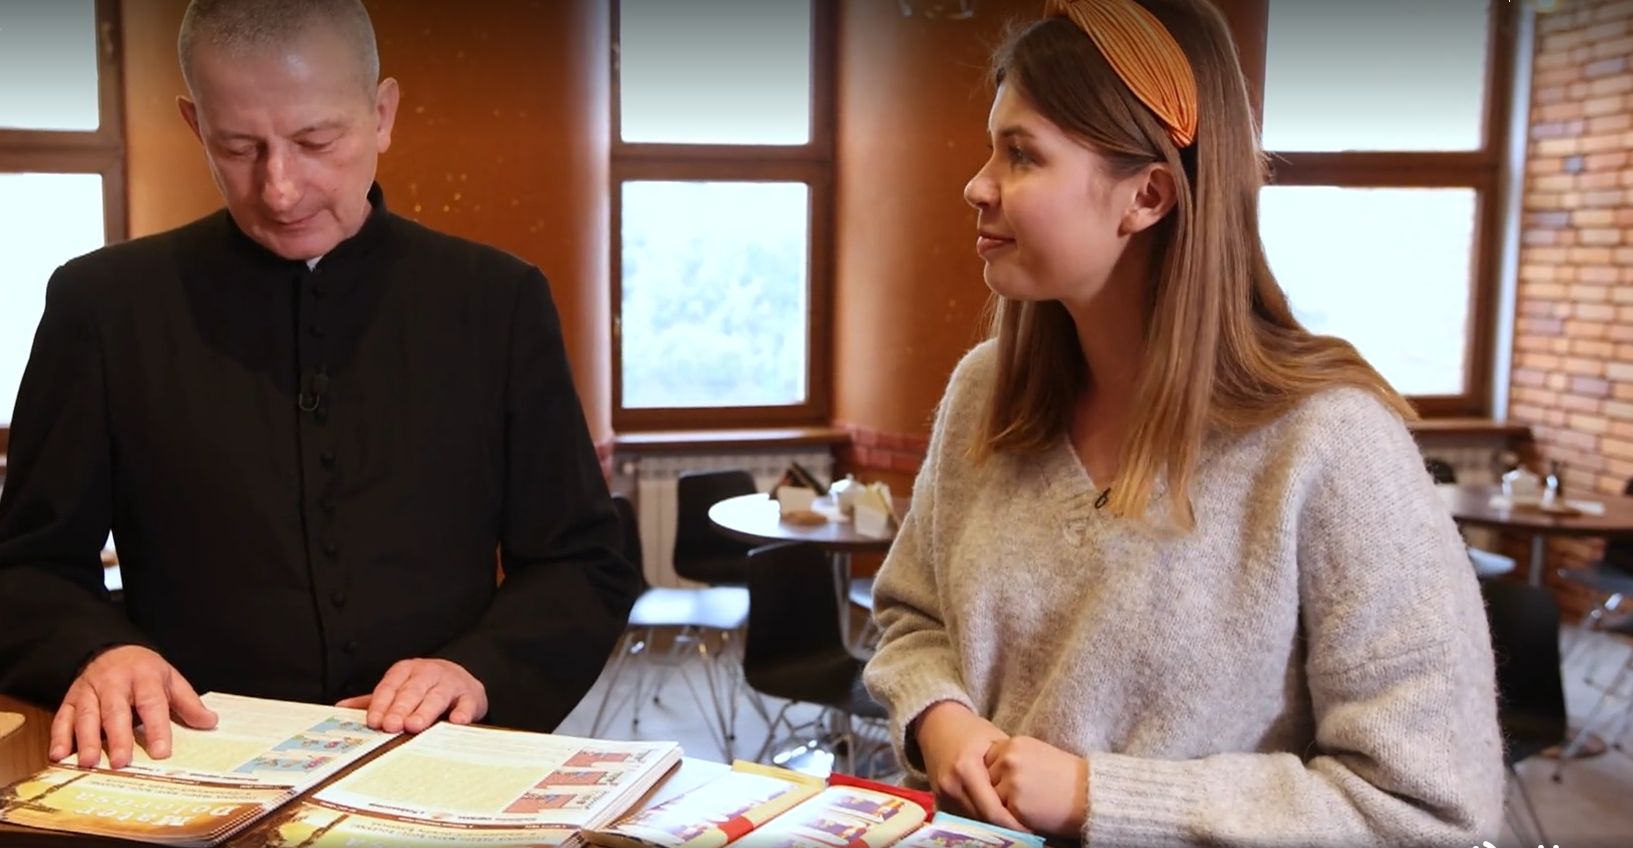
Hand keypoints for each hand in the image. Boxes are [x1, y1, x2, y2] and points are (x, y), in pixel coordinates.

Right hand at [49, 645, 217, 768]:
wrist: (109, 649)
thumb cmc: (144, 670)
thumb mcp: (170, 679)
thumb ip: (188, 702)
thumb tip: (210, 722)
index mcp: (144, 676)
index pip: (152, 703)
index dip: (157, 728)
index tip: (161, 752)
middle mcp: (114, 682)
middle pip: (116, 711)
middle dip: (118, 737)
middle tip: (121, 762)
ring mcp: (90, 690)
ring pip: (87, 715)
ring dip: (86, 740)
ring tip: (90, 763)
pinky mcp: (71, 698)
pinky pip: (63, 717)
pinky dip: (60, 736)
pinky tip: (60, 755)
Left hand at [336, 658, 486, 732]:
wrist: (462, 680)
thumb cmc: (424, 689)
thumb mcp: (399, 689)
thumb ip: (374, 700)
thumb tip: (341, 708)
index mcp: (406, 671)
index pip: (390, 686)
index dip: (381, 703)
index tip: (373, 721)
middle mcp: (428, 673)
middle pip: (412, 690)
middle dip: (401, 708)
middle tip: (391, 725)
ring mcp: (451, 683)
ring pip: (437, 696)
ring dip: (425, 711)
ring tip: (415, 725)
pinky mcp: (471, 695)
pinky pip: (467, 703)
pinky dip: (463, 712)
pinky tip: (457, 721)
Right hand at [913, 701, 1024, 831]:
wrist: (937, 724)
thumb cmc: (972, 730)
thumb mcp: (996, 742)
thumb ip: (1010, 769)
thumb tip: (1031, 796)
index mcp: (966, 768)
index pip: (992, 811)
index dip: (1013, 825)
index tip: (1031, 830)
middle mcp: (951, 785)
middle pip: (982, 821)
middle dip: (1005, 829)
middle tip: (1027, 832)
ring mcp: (942, 794)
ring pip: (973, 822)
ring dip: (993, 827)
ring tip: (1014, 827)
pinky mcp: (939, 799)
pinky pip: (964, 816)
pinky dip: (981, 819)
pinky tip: (996, 819)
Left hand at [984, 736, 1088, 837]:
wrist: (1090, 793)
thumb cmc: (1066, 776)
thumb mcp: (1037, 754)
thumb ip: (1013, 759)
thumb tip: (990, 770)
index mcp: (1013, 744)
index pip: (987, 760)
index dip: (996, 775)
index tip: (1008, 783)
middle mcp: (1009, 759)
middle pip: (986, 779)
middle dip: (996, 789)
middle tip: (1017, 796)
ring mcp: (1011, 781)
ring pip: (991, 798)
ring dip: (1002, 804)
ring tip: (1025, 805)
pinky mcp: (1015, 804)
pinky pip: (1001, 815)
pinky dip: (1012, 818)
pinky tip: (1028, 814)